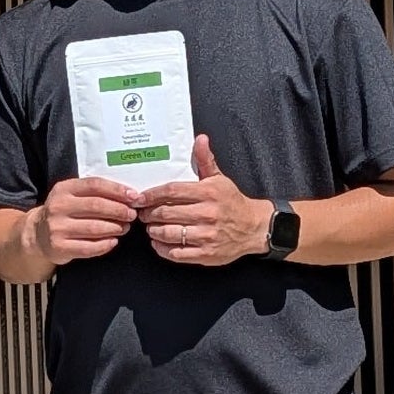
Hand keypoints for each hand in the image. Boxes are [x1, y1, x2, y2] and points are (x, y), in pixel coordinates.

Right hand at [26, 176, 140, 263]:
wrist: (38, 234)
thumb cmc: (64, 212)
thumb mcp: (72, 195)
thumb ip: (94, 193)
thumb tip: (128, 196)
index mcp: (64, 189)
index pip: (94, 185)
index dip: (117, 190)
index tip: (134, 197)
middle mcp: (58, 206)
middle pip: (96, 206)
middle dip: (119, 210)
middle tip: (132, 214)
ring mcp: (57, 228)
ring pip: (94, 228)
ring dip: (115, 228)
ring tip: (125, 227)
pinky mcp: (59, 247)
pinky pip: (88, 247)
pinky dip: (105, 245)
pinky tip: (113, 241)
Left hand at [138, 135, 276, 267]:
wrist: (254, 228)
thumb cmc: (232, 202)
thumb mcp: (219, 179)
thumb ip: (205, 160)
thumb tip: (200, 139)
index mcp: (208, 193)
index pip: (172, 191)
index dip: (151, 195)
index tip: (139, 198)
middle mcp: (207, 214)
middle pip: (166, 213)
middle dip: (149, 214)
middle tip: (142, 214)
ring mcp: (207, 235)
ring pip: (169, 233)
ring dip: (153, 231)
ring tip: (150, 227)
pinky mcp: (207, 254)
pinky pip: (176, 253)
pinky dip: (162, 248)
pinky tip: (158, 243)